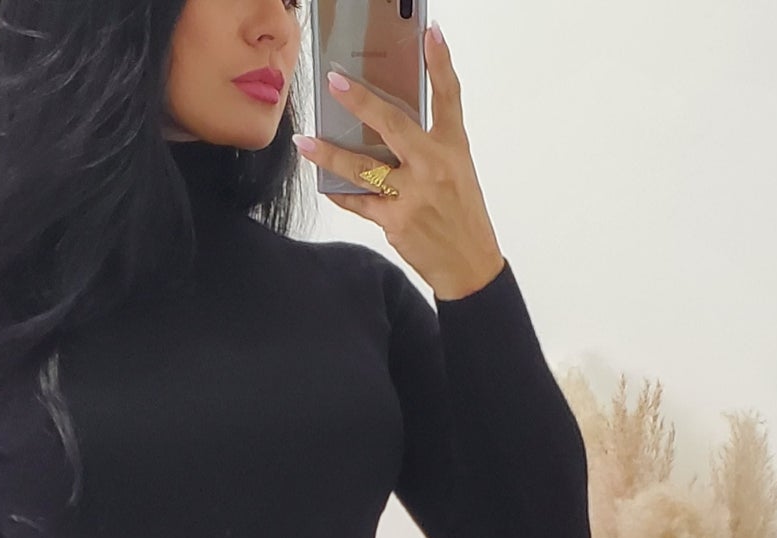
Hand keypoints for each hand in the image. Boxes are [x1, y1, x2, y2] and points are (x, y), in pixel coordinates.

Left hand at [297, 23, 505, 301]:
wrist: (470, 265)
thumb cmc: (462, 215)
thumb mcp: (456, 172)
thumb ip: (425, 148)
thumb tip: (386, 130)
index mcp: (452, 148)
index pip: (448, 97)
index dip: (440, 63)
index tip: (430, 33)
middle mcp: (433, 167)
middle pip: (393, 125)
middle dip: (361, 102)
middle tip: (335, 82)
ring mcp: (413, 195)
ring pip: (363, 168)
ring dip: (330, 155)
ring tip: (306, 141)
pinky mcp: (397, 222)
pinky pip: (360, 203)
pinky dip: (341, 194)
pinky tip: (325, 184)